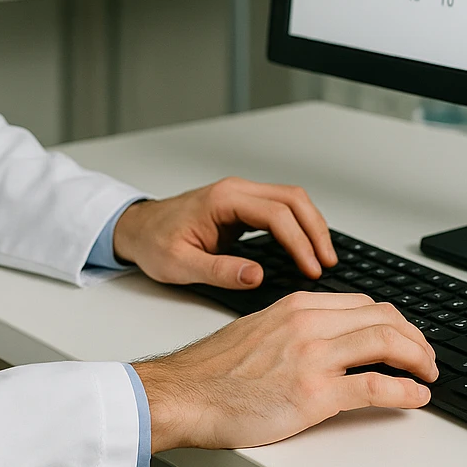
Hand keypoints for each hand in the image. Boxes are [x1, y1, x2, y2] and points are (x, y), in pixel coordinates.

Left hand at [112, 177, 336, 288]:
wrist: (138, 228)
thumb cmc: (154, 243)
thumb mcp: (181, 265)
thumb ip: (220, 271)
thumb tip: (256, 276)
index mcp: (223, 199)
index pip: (276, 214)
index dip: (299, 242)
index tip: (312, 268)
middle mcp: (236, 190)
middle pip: (293, 199)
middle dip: (315, 230)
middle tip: (328, 262)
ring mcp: (241, 195)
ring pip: (291, 200)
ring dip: (311, 225)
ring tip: (324, 257)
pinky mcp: (243, 206)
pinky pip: (281, 208)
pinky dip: (299, 225)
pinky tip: (307, 247)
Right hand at [133, 291, 436, 450]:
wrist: (183, 394)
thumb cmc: (212, 371)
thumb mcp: (258, 331)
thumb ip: (294, 329)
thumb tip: (325, 340)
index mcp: (296, 306)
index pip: (363, 303)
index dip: (394, 321)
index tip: (405, 336)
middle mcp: (308, 324)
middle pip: (382, 318)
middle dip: (415, 337)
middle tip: (426, 357)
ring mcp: (313, 356)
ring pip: (386, 343)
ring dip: (418, 360)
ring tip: (428, 375)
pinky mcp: (314, 393)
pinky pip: (375, 386)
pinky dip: (404, 392)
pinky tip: (416, 398)